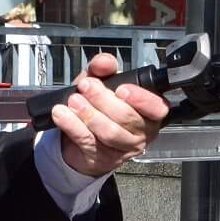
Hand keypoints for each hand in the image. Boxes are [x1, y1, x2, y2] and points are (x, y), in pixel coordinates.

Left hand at [52, 52, 167, 178]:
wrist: (79, 136)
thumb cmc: (99, 106)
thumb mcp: (100, 82)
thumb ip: (103, 68)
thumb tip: (104, 62)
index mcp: (149, 111)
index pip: (157, 107)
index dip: (141, 99)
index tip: (121, 89)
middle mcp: (142, 131)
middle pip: (128, 117)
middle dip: (104, 100)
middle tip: (86, 86)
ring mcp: (124, 149)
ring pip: (110, 132)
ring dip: (89, 114)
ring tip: (73, 101)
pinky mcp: (104, 159)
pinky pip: (89, 141)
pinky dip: (73, 126)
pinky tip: (62, 115)